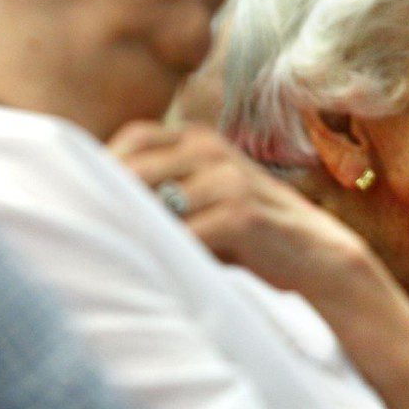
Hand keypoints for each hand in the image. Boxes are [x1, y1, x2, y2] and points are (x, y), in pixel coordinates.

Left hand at [109, 122, 371, 296]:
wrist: (318, 258)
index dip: (105, 168)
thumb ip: (163, 195)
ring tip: (118, 256)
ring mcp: (228, 179)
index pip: (133, 138)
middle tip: (91, 236)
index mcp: (201, 139)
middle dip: (109, 201)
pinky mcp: (242, 213)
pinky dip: (164, 252)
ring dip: (134, 229)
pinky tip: (154, 270)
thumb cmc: (251, 237)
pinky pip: (185, 232)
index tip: (90, 204)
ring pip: (155, 200)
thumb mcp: (206, 202)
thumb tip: (92, 209)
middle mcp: (212, 149)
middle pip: (135, 165)